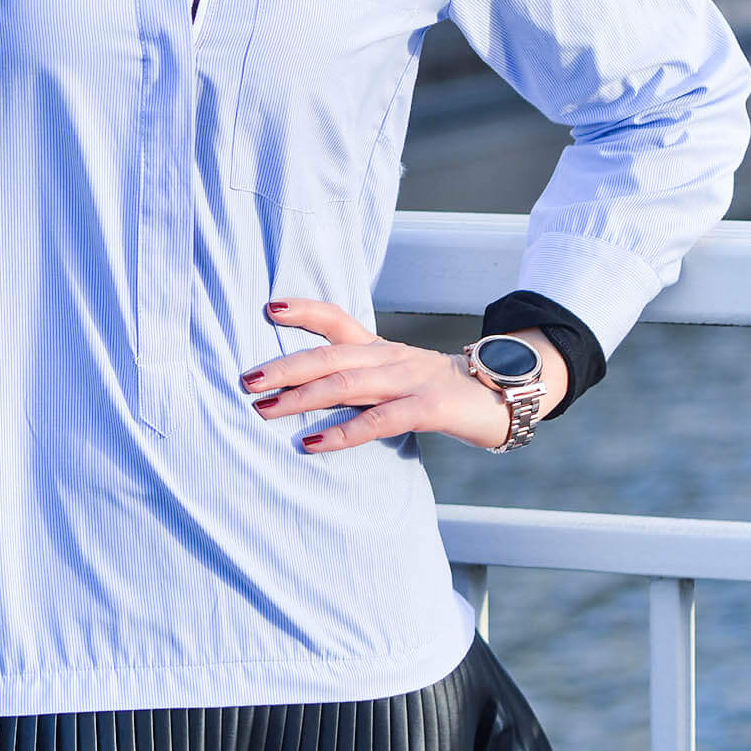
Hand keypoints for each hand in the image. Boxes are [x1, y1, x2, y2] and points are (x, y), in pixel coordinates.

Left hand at [237, 299, 568, 453]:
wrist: (504, 399)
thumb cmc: (439, 393)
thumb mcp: (396, 377)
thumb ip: (359, 379)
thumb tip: (305, 390)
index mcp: (379, 348)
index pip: (337, 319)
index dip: (304, 311)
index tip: (268, 307)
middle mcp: (389, 358)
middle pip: (328, 356)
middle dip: (284, 367)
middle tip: (246, 380)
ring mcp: (410, 380)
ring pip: (346, 384)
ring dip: (301, 397)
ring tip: (263, 408)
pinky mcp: (428, 407)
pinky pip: (379, 419)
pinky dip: (342, 431)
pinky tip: (311, 442)